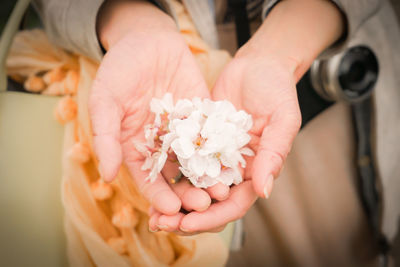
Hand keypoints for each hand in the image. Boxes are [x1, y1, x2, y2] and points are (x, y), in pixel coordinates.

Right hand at [89, 0, 227, 215]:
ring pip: (197, 161)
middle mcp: (161, 145)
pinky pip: (213, 137)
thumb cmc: (120, 69)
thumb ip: (106, 137)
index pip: (147, 179)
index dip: (158, 196)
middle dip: (188, 193)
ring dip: (209, 178)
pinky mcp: (203, 117)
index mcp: (135, 147)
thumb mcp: (105, 101)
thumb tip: (107, 176)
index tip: (171, 210)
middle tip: (203, 206)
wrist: (148, 39)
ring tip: (222, 192)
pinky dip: (222, 151)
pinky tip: (232, 163)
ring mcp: (184, 132)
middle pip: (176, 176)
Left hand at [147, 53, 299, 233]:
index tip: (187, 224)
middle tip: (160, 224)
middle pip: (209, 203)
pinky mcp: (197, 140)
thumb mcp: (282, 120)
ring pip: (191, 187)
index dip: (211, 217)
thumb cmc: (277, 90)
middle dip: (186, 217)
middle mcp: (232, 169)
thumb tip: (264, 192)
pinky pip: (180, 162)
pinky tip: (149, 181)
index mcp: (255, 171)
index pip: (233, 205)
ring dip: (172, 202)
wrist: (258, 65)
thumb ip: (273, 154)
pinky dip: (167, 175)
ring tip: (149, 214)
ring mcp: (212, 155)